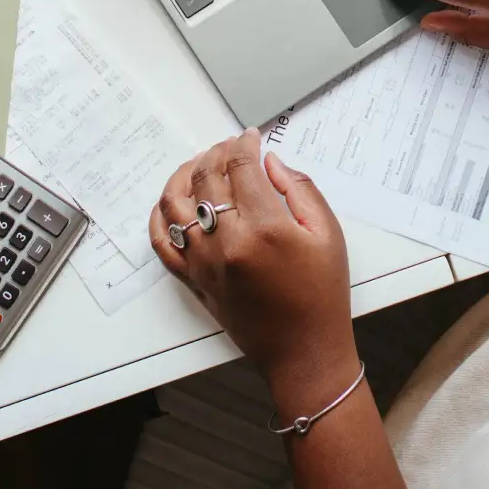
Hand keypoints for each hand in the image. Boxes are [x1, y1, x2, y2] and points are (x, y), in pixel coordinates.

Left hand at [149, 130, 355, 383]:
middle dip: (217, 152)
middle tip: (230, 146)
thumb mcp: (328, 233)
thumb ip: (299, 189)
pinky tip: (173, 202)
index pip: (241, 167)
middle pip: (206, 178)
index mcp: (265, 227)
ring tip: (200, 165)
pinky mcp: (194, 280)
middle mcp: (227, 243)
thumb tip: (270, 162)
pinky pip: (161, 243)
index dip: (244, 144)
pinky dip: (160, 217)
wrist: (304, 352)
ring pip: (174, 204)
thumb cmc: (322, 294)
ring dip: (184, 175)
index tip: (251, 137)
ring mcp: (204, 263)